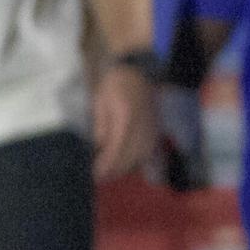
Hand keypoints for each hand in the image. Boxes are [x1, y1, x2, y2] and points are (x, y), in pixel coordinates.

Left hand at [90, 63, 156, 182]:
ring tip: (111, 173)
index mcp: (126, 119)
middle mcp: (142, 128)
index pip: (116, 151)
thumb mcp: (100, 102)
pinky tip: (128, 164)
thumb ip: (101, 127)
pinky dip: (138, 161)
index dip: (105, 167)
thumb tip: (98, 149)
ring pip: (141, 158)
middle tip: (98, 178)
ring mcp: (152, 129)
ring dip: (126, 168)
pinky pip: (149, 151)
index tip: (93, 176)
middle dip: (114, 171)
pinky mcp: (156, 129)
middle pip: (130, 158)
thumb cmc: (115, 84)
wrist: (140, 70)